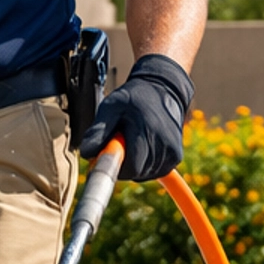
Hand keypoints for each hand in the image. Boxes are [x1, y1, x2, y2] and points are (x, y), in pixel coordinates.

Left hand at [80, 53, 192, 181]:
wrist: (163, 89)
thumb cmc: (134, 97)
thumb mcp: (111, 106)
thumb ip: (98, 131)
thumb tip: (87, 153)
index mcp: (146, 132)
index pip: (131, 168)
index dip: (117, 166)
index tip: (110, 154)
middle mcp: (164, 145)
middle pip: (137, 173)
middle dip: (124, 163)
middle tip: (121, 142)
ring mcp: (173, 152)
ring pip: (145, 174)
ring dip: (135, 163)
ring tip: (134, 140)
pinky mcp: (176, 156)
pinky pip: (155, 171)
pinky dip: (146, 164)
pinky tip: (143, 147)